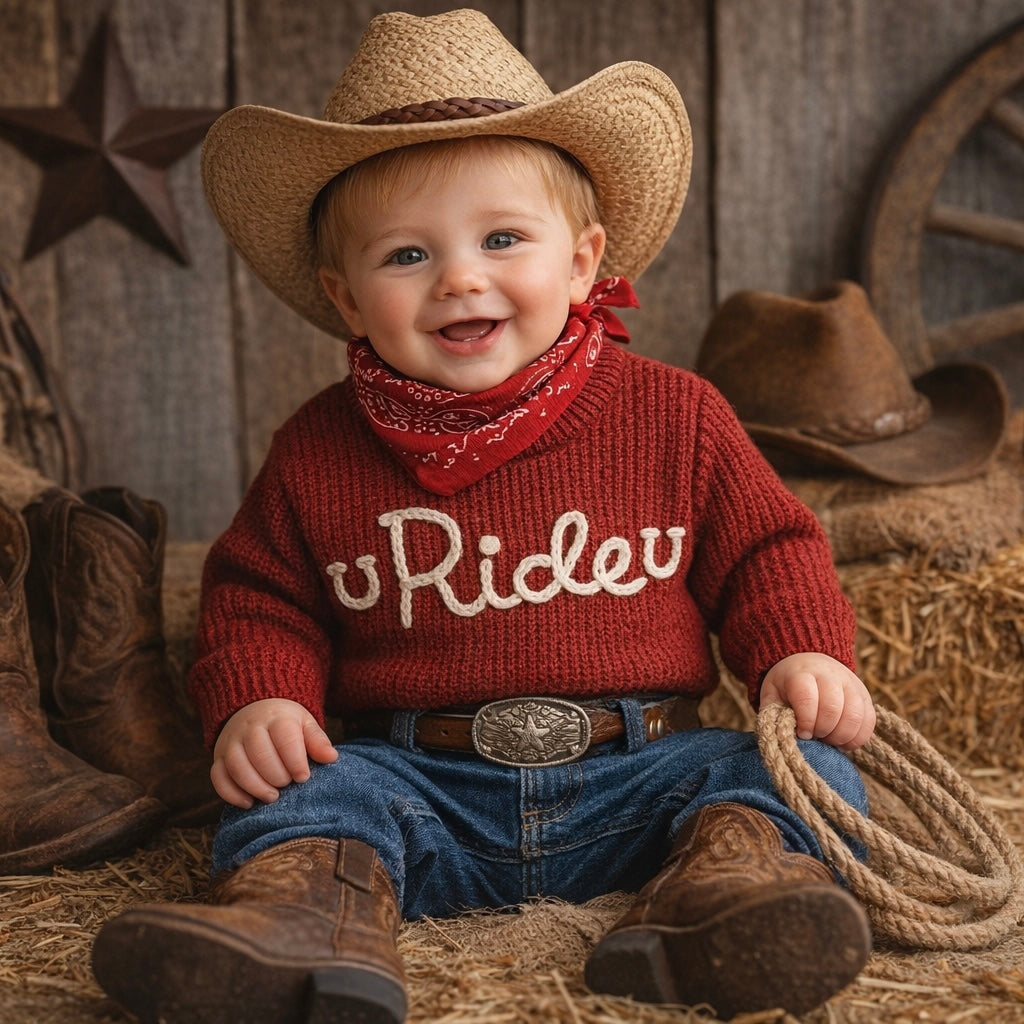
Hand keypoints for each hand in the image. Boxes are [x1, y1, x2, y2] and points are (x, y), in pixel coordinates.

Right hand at [211, 698, 338, 807]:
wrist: (253, 710)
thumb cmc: (285, 724)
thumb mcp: (305, 725)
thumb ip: (317, 741)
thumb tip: (331, 758)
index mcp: (276, 717)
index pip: (284, 737)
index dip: (295, 760)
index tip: (304, 777)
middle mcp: (249, 727)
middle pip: (260, 754)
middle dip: (276, 776)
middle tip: (288, 786)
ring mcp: (230, 742)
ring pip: (237, 766)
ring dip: (255, 787)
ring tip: (272, 797)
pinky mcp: (217, 758)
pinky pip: (218, 778)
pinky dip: (231, 794)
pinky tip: (249, 803)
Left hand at [759, 652, 875, 751]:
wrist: (809, 662)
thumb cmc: (788, 685)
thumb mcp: (772, 693)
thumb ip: (773, 713)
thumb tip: (781, 738)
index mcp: (802, 673)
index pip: (807, 698)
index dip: (805, 721)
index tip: (802, 734)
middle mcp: (829, 675)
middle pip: (833, 708)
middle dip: (823, 730)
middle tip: (815, 738)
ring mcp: (851, 683)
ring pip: (855, 715)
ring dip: (842, 736)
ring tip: (829, 741)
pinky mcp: (865, 695)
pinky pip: (869, 720)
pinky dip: (858, 737)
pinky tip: (843, 742)